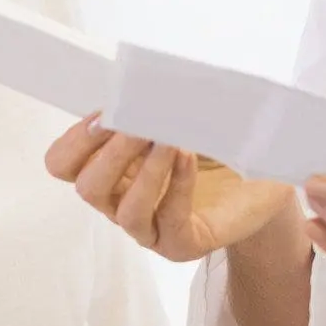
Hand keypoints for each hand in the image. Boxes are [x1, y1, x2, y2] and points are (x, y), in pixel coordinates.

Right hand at [45, 114, 293, 262]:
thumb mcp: (183, 115)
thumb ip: (155, 103)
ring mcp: (151, 227)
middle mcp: (121, 200)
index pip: (63, 162)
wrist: (262, 181)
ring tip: (167, 141)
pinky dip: (176, 184)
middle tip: (135, 124)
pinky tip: (188, 156)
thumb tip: (142, 82)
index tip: (106, 111)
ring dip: (145, 171)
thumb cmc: (217, 144)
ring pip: (124, 211)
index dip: (76, 137)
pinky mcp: (182, 243)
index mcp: (111, 167)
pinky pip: (168, 220)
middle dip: (107, 151)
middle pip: (85, 186)